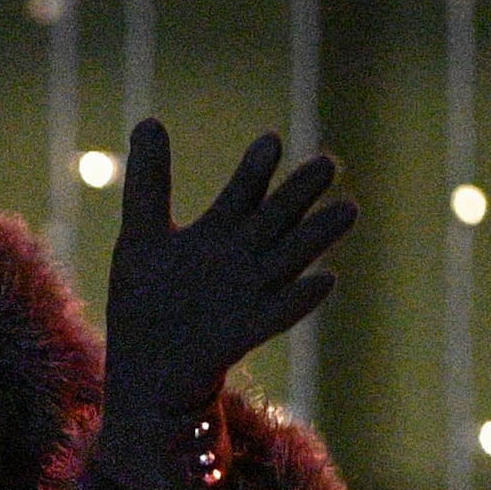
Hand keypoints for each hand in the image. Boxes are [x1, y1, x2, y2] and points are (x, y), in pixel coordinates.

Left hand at [95, 119, 353, 489]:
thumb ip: (149, 182)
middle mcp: (242, 259)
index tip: (270, 140)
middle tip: (327, 162)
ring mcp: (248, 295)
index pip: (245, 192)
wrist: (146, 369)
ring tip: (349, 209)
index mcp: (219, 233)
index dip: (257, 169)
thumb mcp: (141, 235)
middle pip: (276, 218)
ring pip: (289, 259)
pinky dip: (299, 299)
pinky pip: (278, 314)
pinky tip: (324, 280)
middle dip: (299, 193)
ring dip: (317, 237)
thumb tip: (149, 120)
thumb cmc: (145, 301)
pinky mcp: (244, 333)